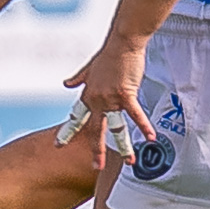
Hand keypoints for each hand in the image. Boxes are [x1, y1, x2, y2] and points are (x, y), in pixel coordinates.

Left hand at [63, 32, 154, 170]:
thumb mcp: (89, 67)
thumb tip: (66, 84)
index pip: (77, 117)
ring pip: (117, 127)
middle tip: (95, 166)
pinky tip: (150, 137)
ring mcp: (110, 98)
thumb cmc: (109, 53)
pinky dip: (144, 126)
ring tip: (130, 161)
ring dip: (124, 146)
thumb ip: (79, 78)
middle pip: (95, 130)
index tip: (59, 145)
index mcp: (88, 94)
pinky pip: (135, 114)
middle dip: (95, 150)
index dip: (68, 132)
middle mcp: (97, 99)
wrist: (122, 42)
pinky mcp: (126, 94)